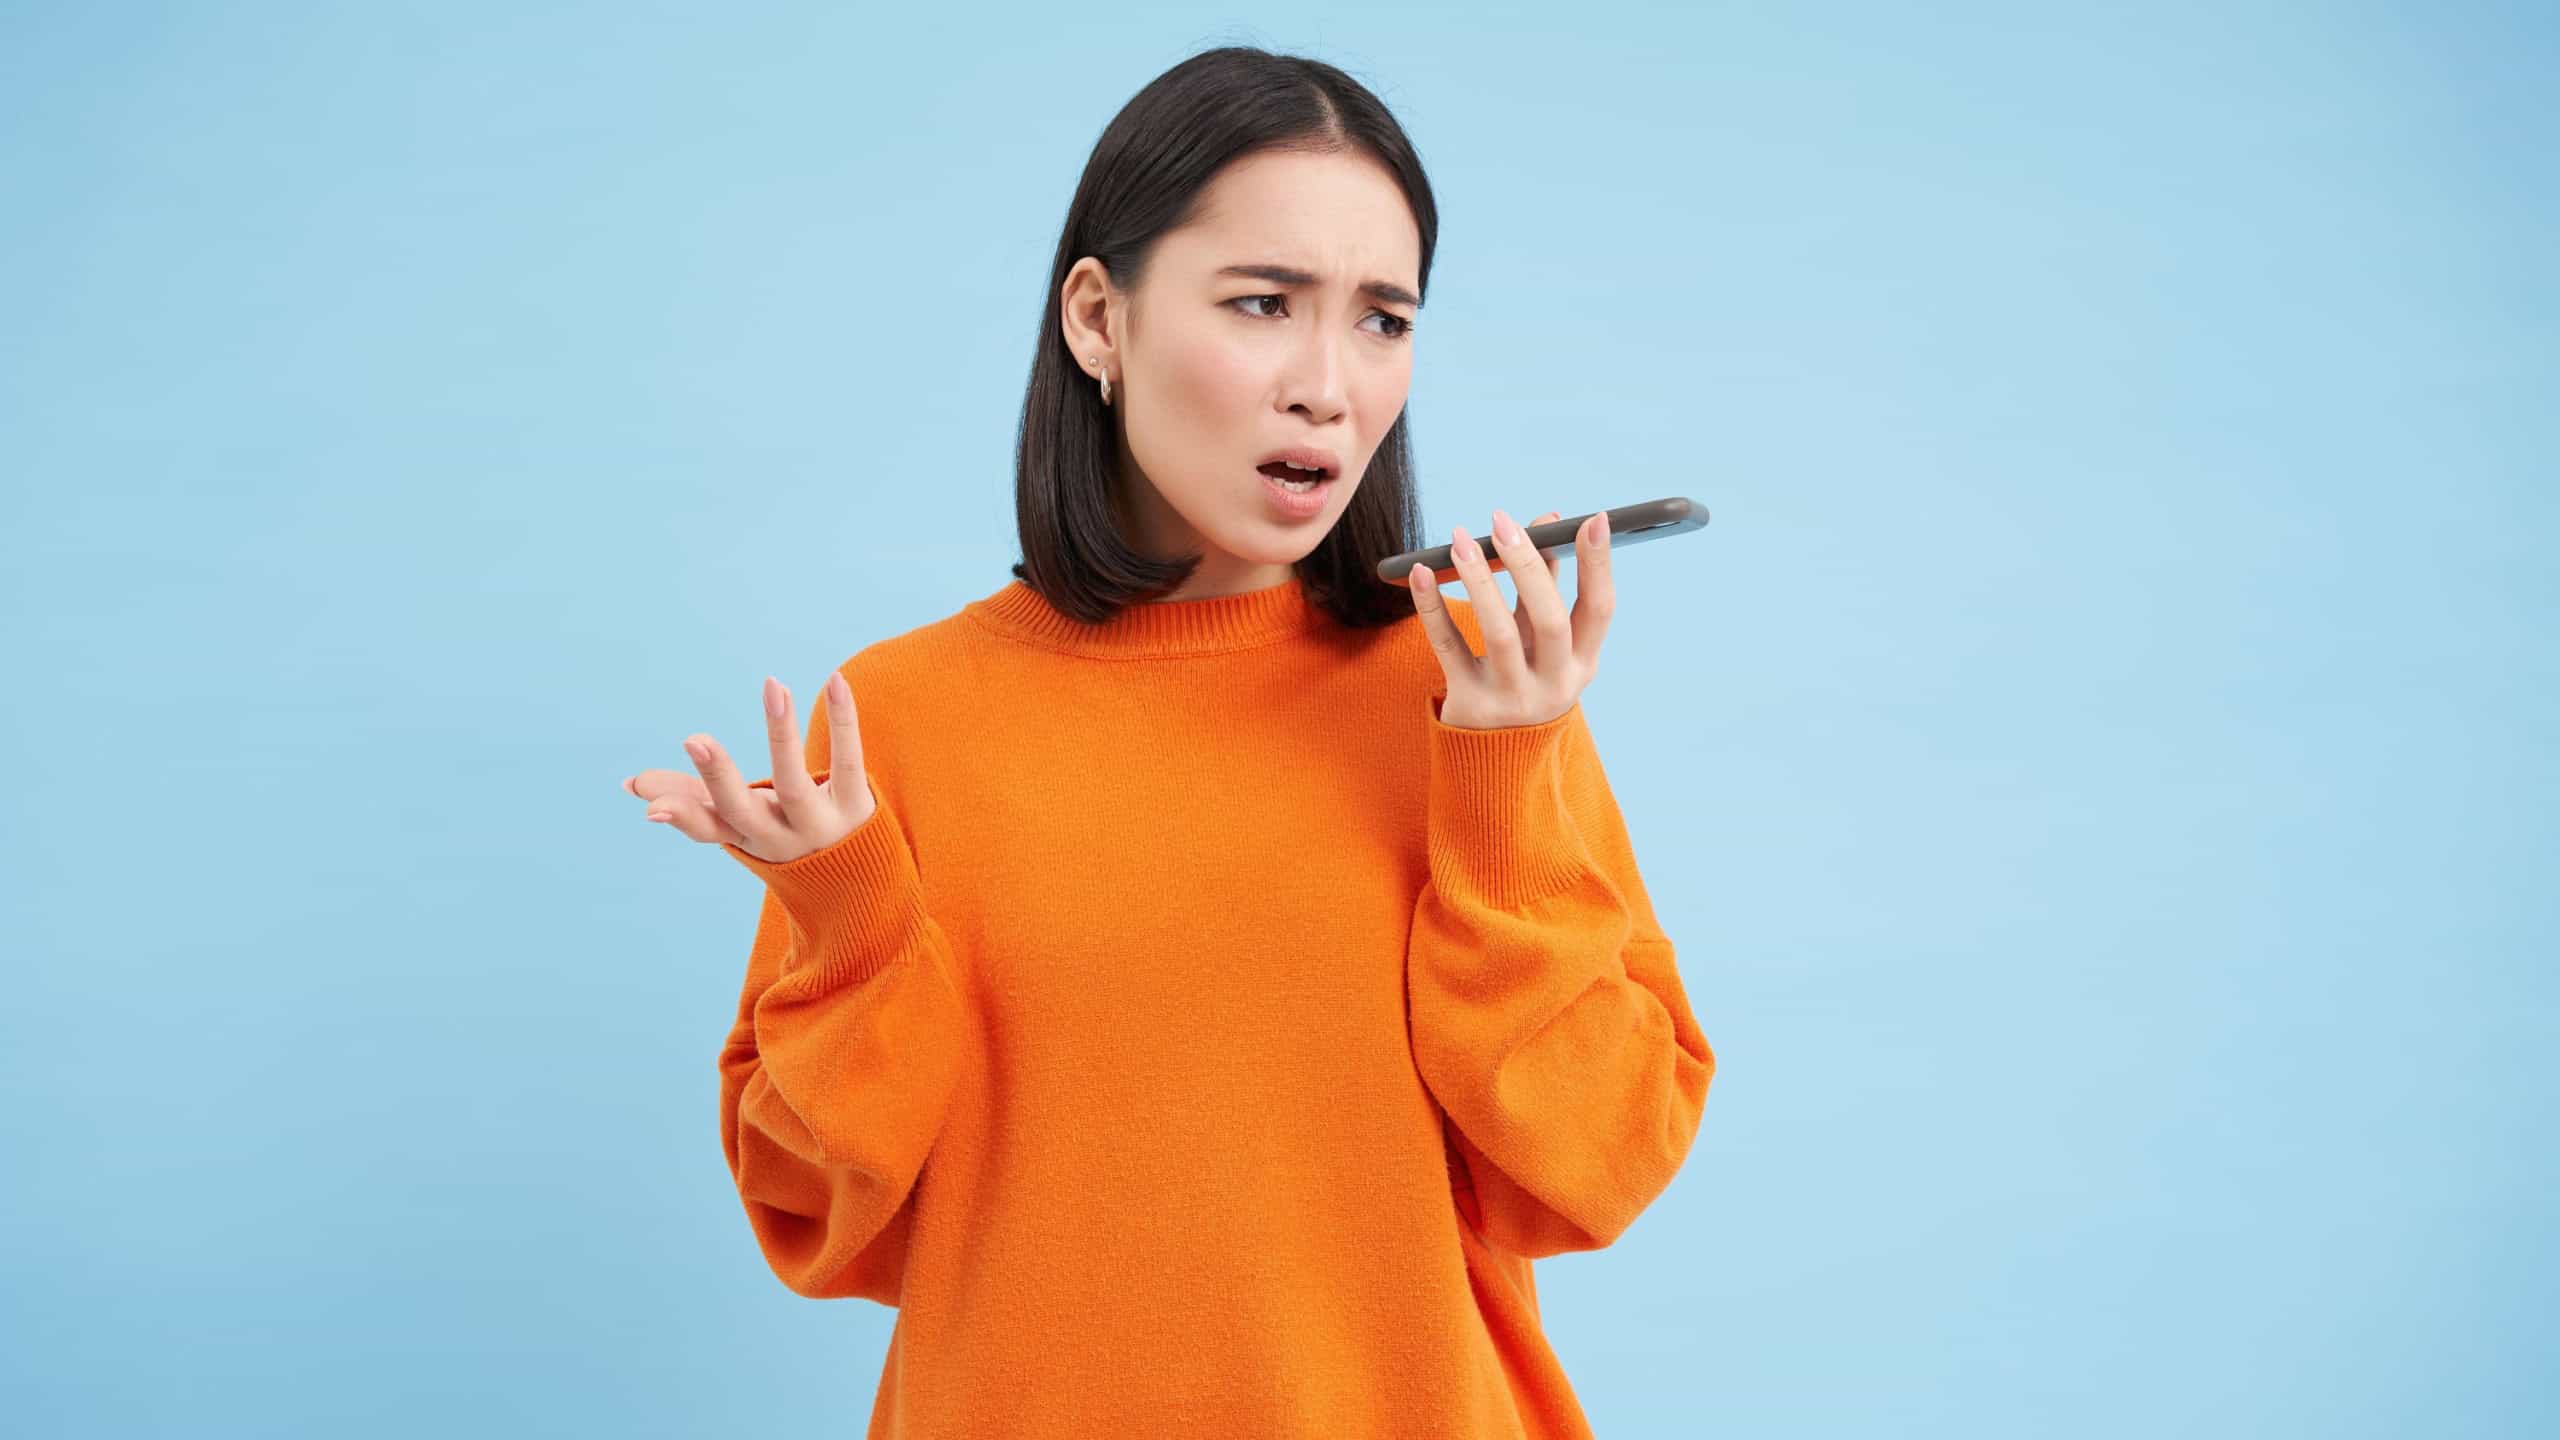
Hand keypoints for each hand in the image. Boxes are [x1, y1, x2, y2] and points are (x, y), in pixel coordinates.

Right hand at [621, 672, 877, 864]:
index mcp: (745, 836)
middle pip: (743, 809)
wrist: (860, 877)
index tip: (651, 805)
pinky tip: (834, 680)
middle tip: (694, 739)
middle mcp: (779, 837)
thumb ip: (688, 798)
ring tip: (773, 686)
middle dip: (718, 776)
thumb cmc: (784, 834)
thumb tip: (632, 784)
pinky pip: (849, 761)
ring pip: (795, 782)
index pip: (708, 828)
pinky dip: (843, 720)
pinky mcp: (857, 807)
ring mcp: (819, 825)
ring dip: (781, 733)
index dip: (681, 816)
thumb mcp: (738, 821)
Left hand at [1408, 507, 1613, 730]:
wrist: (1494, 760)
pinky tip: (1421, 573)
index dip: (1598, 564)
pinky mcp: (1470, 704)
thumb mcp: (1542, 642)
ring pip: (1499, 634)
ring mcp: (1512, 699)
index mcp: (1583, 665)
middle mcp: (1554, 685)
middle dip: (1527, 565)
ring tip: (1460, 540)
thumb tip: (1546, 521)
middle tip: (1501, 522)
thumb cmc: (1523, 678)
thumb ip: (1544, 587)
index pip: (1600, 609)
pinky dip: (1433, 607)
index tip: (1593, 519)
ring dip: (1480, 580)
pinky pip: (1448, 648)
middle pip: (1550, 620)